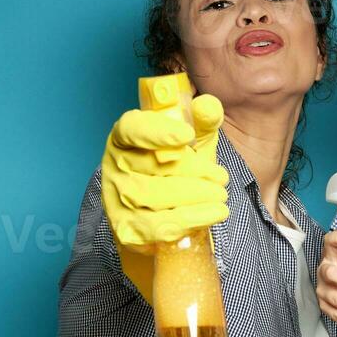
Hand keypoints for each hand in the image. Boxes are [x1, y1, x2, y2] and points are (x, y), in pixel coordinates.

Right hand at [100, 92, 228, 299]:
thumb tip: (208, 107)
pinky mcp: (127, 229)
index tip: (187, 134)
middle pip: (151, 166)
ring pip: (153, 197)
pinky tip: (211, 215)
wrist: (167, 216)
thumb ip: (203, 121)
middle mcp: (116, 166)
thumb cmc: (178, 172)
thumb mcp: (194, 142)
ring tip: (220, 197)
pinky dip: (189, 221)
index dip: (157, 131)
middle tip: (221, 178)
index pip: (132, 128)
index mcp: (126, 137)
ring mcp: (117, 199)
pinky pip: (156, 227)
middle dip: (192, 172)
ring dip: (194, 197)